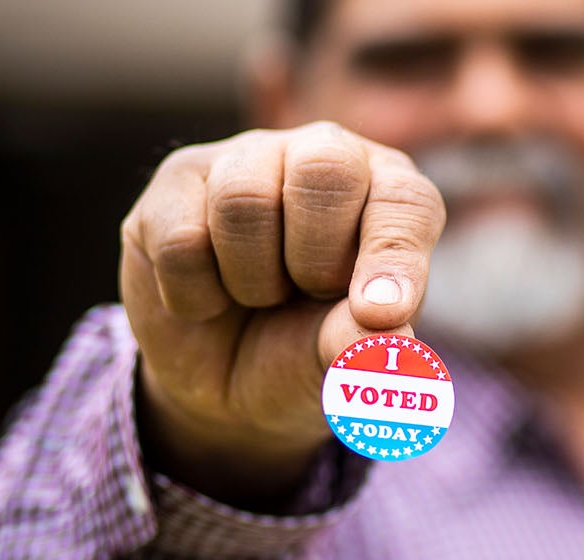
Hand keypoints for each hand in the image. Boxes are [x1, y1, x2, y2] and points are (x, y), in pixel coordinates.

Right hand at [119, 121, 443, 508]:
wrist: (219, 379)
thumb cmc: (302, 351)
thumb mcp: (340, 362)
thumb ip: (361, 343)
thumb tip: (383, 328)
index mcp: (388, 191)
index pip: (405, 202)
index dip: (394, 258)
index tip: (382, 315)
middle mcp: (323, 156)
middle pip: (325, 169)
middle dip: (316, 257)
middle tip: (308, 294)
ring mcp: (246, 159)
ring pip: (243, 200)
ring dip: (252, 279)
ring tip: (259, 295)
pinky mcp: (178, 180)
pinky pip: (182, 238)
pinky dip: (196, 294)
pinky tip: (210, 295)